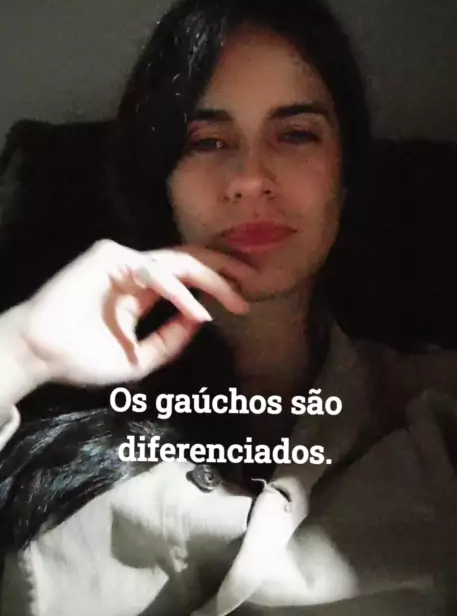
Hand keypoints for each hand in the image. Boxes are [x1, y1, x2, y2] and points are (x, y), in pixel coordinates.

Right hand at [18, 240, 253, 386]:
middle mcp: (138, 272)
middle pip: (190, 261)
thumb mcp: (140, 359)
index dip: (218, 285)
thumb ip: (171, 342)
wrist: (42, 356)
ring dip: (210, 277)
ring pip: (176, 261)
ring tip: (236, 295)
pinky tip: (194, 307)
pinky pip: (152, 270)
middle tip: (255, 281)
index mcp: (144, 292)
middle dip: (224, 269)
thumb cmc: (83, 358)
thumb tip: (202, 320)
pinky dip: (176, 289)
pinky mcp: (109, 256)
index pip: (189, 278)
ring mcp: (123, 261)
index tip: (247, 300)